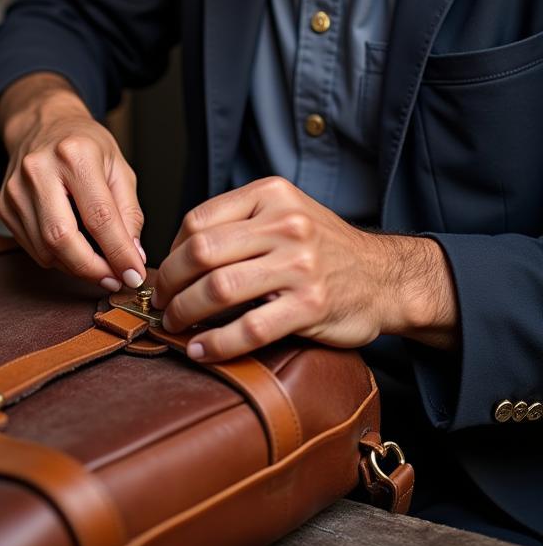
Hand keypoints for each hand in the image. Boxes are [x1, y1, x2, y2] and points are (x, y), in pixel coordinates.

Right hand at [0, 73, 146, 290]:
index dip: (118, 252)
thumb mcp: (119, 167)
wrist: (43, 125)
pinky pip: (32, 248)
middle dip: (91, 268)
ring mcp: (16, 189)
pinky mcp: (4, 206)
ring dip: (75, 267)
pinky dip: (57, 258)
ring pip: (45, 249)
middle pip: (62, 238)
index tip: (133, 274)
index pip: (99, 216)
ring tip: (97, 263)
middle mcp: (39, 169)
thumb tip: (132, 256)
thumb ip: (129, 213)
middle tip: (113, 278)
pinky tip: (73, 249)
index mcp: (75, 154)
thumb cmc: (84, 144)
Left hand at [151, 177, 457, 360]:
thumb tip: (175, 254)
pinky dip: (216, 343)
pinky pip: (250, 328)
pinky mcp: (311, 306)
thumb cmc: (322, 248)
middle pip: (201, 253)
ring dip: (185, 312)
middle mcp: (285, 224)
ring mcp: (299, 265)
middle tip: (161, 302)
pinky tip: (200, 350)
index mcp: (270, 195)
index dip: (172, 250)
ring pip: (219, 288)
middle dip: (170, 282)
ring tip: (175, 325)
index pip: (198, 220)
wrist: (385, 277)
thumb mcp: (283, 214)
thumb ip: (237, 224)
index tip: (166, 273)